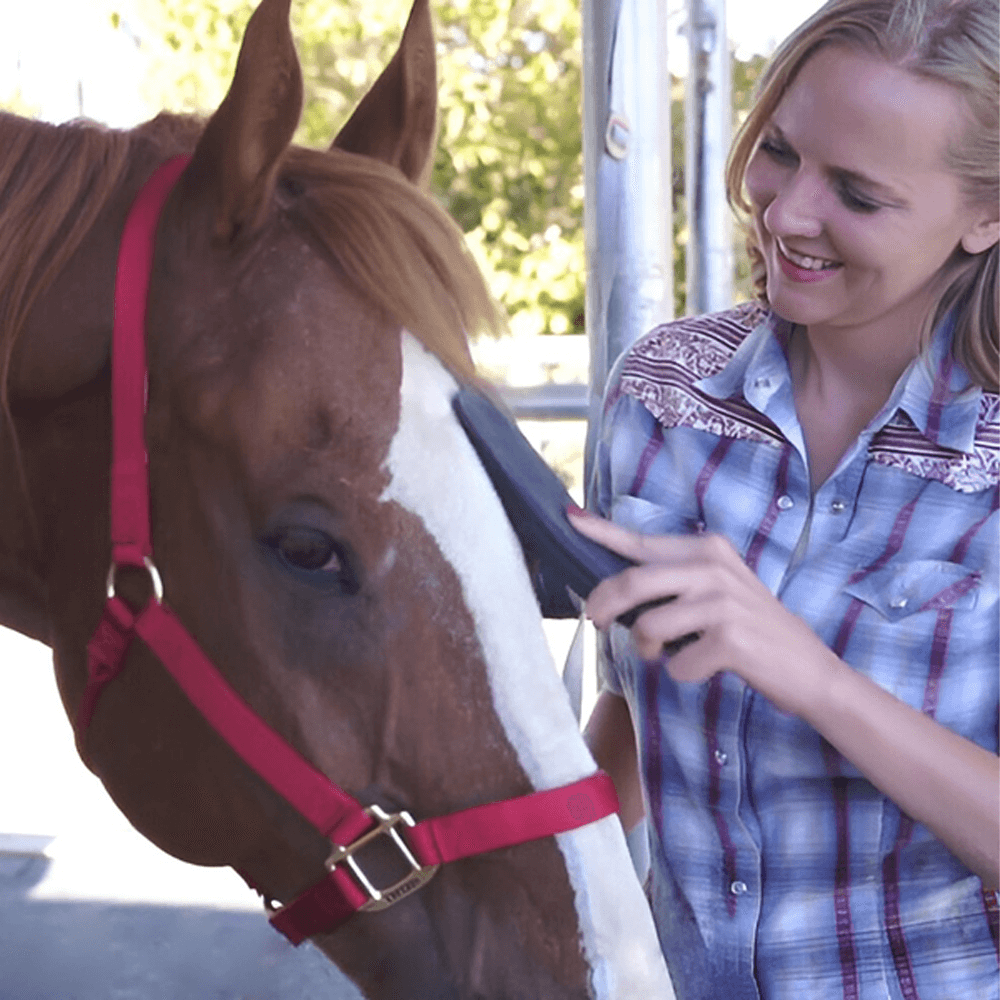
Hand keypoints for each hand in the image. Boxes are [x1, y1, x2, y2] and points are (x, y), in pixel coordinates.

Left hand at [567, 508, 838, 716]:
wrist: (810, 669)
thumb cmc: (752, 631)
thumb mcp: (717, 591)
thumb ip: (673, 582)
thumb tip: (614, 589)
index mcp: (707, 549)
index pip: (642, 540)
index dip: (601, 531)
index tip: (569, 517)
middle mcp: (713, 568)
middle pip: (632, 583)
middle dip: (603, 605)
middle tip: (597, 622)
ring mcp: (722, 602)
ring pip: (649, 628)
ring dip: (649, 650)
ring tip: (668, 654)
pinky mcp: (729, 638)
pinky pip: (676, 664)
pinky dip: (682, 674)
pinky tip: (705, 669)